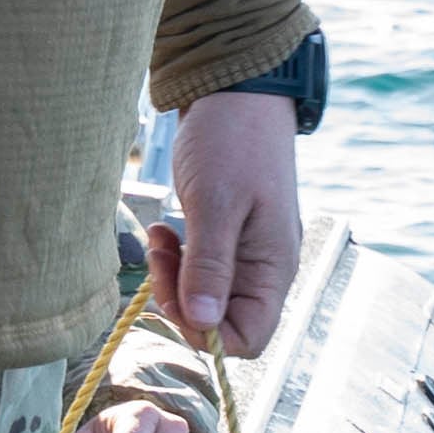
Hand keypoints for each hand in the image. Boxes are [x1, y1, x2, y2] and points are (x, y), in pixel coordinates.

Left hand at [156, 91, 301, 357]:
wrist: (237, 93)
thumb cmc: (231, 141)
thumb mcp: (216, 203)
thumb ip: (209, 267)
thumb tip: (201, 323)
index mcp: (273, 268)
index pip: (248, 338)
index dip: (206, 332)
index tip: (174, 296)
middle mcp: (265, 270)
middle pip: (222, 322)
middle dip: (183, 301)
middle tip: (160, 258)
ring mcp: (247, 255)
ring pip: (206, 298)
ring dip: (175, 279)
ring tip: (160, 238)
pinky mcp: (227, 239)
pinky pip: (201, 271)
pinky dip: (177, 261)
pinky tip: (166, 231)